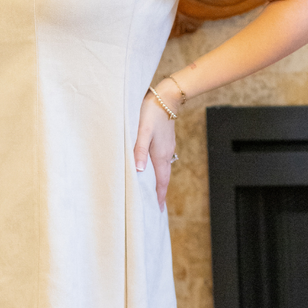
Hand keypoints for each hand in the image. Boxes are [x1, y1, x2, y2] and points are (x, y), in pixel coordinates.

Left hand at [134, 81, 178, 211]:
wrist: (167, 97)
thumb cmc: (151, 112)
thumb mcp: (142, 131)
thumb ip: (139, 150)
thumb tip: (139, 170)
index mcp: (160, 155)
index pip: (160, 182)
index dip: (158, 196)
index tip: (157, 210)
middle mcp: (166, 154)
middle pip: (163, 179)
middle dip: (159, 193)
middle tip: (156, 207)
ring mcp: (168, 148)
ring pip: (163, 170)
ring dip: (159, 182)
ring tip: (153, 192)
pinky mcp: (166, 141)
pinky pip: (163, 161)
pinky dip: (159, 171)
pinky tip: (153, 170)